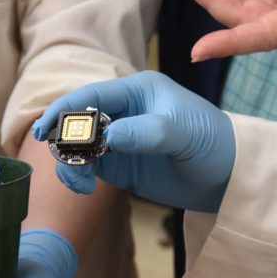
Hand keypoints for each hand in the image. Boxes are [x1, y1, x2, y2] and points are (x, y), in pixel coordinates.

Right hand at [31, 71, 234, 211]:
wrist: (230, 177)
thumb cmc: (214, 144)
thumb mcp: (184, 134)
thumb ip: (148, 131)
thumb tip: (109, 136)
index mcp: (137, 90)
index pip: (92, 95)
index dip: (65, 110)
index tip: (46, 130)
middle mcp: (123, 110)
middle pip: (78, 120)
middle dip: (65, 140)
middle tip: (64, 163)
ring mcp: (119, 137)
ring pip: (78, 145)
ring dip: (70, 162)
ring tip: (80, 184)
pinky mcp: (119, 163)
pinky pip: (88, 165)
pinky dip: (79, 175)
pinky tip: (84, 187)